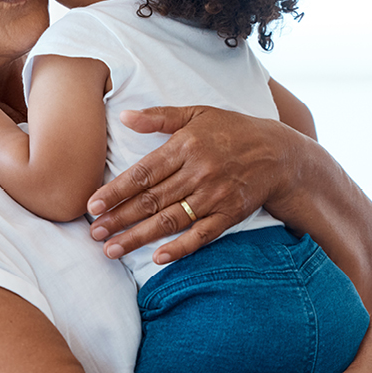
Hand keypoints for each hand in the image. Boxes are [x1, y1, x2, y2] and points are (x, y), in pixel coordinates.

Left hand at [87, 105, 285, 262]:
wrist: (279, 152)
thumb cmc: (231, 130)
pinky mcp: (230, 215)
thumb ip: (159, 117)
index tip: (92, 206)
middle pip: (151, 201)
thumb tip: (124, 116)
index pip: (142, 173)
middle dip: (119, 219)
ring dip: (139, 237)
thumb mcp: (196, 113)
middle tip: (93, 233)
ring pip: (170, 221)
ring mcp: (214, 196)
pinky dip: (180, 248)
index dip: (115, 191)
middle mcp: (198, 173)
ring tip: (112, 249)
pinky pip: (202, 235)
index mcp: (185, 147)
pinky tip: (157, 259)